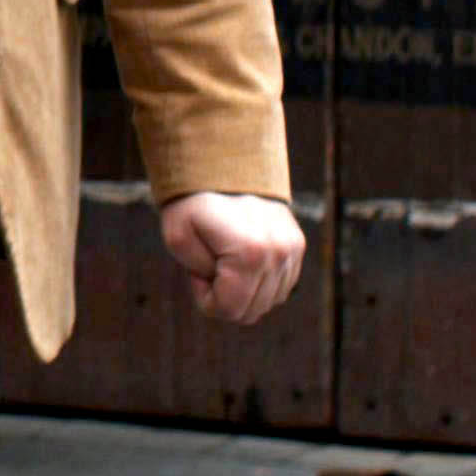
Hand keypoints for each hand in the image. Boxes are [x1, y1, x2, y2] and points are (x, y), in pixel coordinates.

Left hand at [161, 190, 304, 324]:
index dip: (206, 298)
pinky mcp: (297, 245)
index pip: (230, 309)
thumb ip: (202, 276)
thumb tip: (229, 295)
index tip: (196, 271)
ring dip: (242, 290)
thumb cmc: (192, 202)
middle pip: (251, 311)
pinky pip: (280, 287)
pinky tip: (241, 259)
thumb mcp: (177, 238)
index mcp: (251, 253)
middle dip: (224, 296)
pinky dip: (258, 282)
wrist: (221, 164)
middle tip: (209, 264)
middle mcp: (279, 252)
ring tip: (225, 258)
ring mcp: (292, 249)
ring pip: (267, 302)